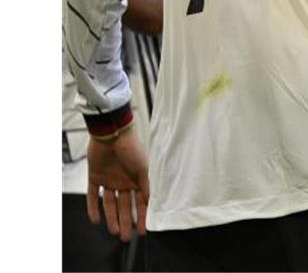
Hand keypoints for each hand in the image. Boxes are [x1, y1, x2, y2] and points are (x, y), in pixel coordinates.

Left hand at [87, 127, 148, 241]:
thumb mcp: (143, 169)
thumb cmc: (132, 148)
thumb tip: (151, 203)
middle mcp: (124, 181)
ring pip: (110, 204)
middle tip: (126, 237)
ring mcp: (109, 180)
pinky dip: (93, 208)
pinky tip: (95, 220)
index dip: (142, 216)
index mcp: (137, 179)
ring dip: (112, 218)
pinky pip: (92, 196)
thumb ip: (146, 187)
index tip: (144, 230)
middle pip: (125, 206)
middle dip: (126, 222)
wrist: (112, 134)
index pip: (140, 202)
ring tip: (114, 231)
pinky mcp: (95, 177)